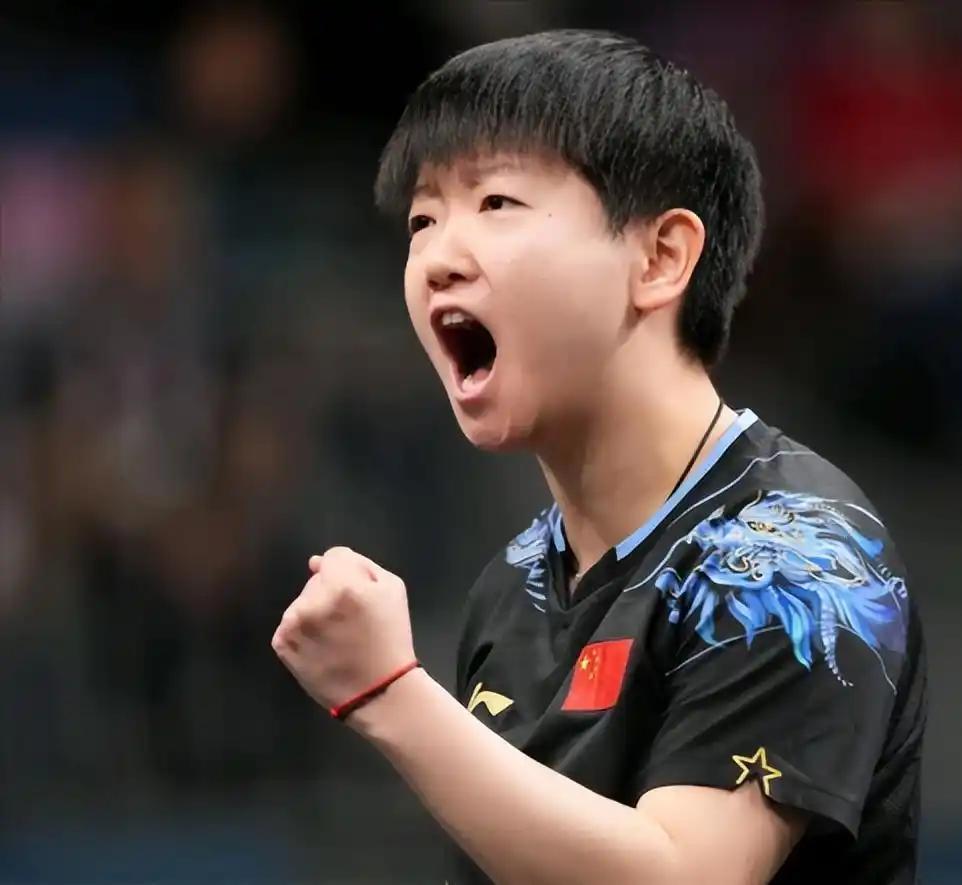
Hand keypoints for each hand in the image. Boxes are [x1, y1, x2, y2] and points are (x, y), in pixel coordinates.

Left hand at [271, 547, 416, 717]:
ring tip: (337, 637)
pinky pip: (290, 624)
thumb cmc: (390, 638)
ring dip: (316, 612)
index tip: (359, 596)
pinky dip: (303, 632)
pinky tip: (322, 647)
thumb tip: (316, 562)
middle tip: (351, 621)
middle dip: (331, 592)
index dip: (350, 573)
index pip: (334, 557)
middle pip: (317, 580)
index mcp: (343, 585)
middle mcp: (312, 601)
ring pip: (302, 601)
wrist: (379, 690)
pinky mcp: (282, 644)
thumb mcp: (392, 589)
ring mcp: (293, 624)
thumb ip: (360, 564)